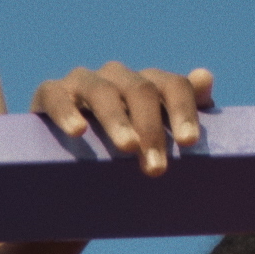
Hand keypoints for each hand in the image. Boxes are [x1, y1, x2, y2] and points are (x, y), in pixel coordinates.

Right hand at [37, 63, 214, 176]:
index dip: (183, 110)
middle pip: (141, 90)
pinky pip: (55, 95)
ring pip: (103, 92)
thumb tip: (206, 78)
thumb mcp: (154, 141)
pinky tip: (78, 131)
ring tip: (128, 148)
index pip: (173, 85)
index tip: (189, 143)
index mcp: (147, 86)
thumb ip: (182, 114)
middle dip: (151, 128)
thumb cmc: (121, 160)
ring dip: (118, 120)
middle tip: (156, 169)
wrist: (67, 176)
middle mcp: (116, 77)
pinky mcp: (48, 94)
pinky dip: (67, 111)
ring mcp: (81, 83)